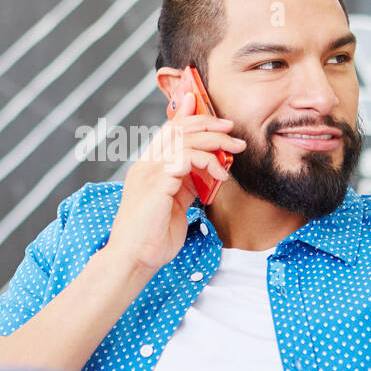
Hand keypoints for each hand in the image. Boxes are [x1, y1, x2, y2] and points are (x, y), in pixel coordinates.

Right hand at [104, 90, 245, 274]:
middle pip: (177, 129)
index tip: (211, 113)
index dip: (187, 116)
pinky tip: (220, 175)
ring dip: (215, 141)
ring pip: (185, 139)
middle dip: (208, 123)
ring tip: (235, 149)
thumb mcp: (175, 204)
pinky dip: (208, 161)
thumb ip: (186, 184)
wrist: (135, 258)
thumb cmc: (154, 237)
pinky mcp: (158, 182)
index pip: (167, 131)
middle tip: (231, 129)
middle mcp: (146, 165)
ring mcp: (149, 171)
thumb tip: (206, 170)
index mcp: (147, 168)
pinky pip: (187, 158)